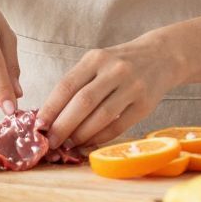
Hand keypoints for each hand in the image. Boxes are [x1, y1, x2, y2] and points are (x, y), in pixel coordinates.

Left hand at [38, 38, 178, 151]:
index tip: (38, 126)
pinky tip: (88, 143)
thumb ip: (77, 84)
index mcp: (96, 58)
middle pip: (83, 102)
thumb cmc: (119, 63)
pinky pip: (118, 126)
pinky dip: (100, 138)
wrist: (161, 56)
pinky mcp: (145, 105)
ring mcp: (132, 87)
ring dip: (81, 135)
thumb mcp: (97, 62)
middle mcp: (114, 71)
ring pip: (101, 116)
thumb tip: (51, 116)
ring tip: (68, 145)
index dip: (51, 108)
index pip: (67, 85)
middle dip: (63, 125)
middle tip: (50, 142)